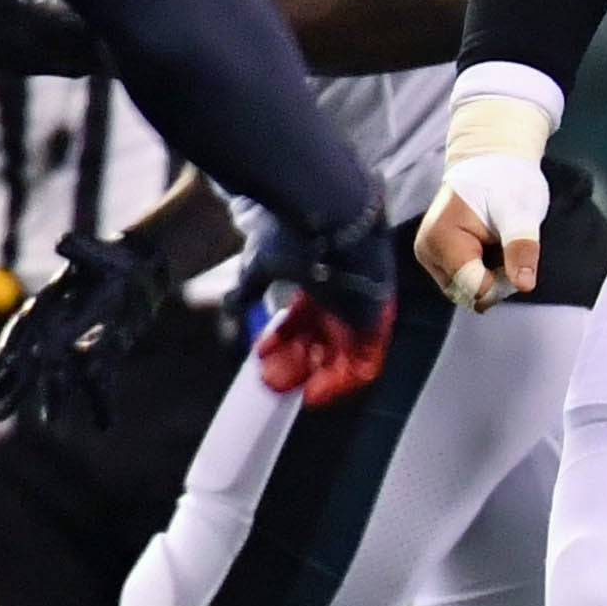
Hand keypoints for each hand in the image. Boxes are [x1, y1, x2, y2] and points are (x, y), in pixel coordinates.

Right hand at [0, 226, 184, 434]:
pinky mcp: (101, 360)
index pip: (25, 328)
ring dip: (55, 402)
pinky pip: (99, 386)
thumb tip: (64, 240)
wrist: (132, 276)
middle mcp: (53, 336)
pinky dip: (102, 404)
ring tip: (50, 425)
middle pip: (28, 366)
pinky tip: (105, 426)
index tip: (9, 359)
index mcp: (46, 309)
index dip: (17, 343)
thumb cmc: (107, 263)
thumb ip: (80, 249)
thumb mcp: (96, 254)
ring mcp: (75, 351)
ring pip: (59, 381)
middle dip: (13, 388)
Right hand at [242, 213, 393, 404]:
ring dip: (314, 377)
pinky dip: (342, 380)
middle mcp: (341, 302)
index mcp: (317, 287)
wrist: (331, 214)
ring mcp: (361, 312)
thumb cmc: (297, 234)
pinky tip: (315, 391)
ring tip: (286, 388)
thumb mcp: (261, 267)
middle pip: (319, 345)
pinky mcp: (378, 321)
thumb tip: (228, 311)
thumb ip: (244, 293)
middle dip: (292, 366)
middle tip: (270, 381)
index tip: (260, 358)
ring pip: (341, 358)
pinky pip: (366, 362)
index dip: (280, 345)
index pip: (300, 325)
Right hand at [425, 65, 560, 308]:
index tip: (516, 260)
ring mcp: (429, 256)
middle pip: (466, 293)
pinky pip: (463, 279)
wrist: (489, 162)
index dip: (501, 284)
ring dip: (489, 277)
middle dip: (495, 282)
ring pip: (465, 289)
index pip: (472, 288)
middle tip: (510, 249)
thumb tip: (524, 285)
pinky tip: (490, 247)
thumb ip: (521, 248)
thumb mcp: (520, 213)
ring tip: (499, 244)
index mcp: (442, 240)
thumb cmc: (505, 182)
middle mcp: (428, 252)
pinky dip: (482, 271)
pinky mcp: (437, 257)